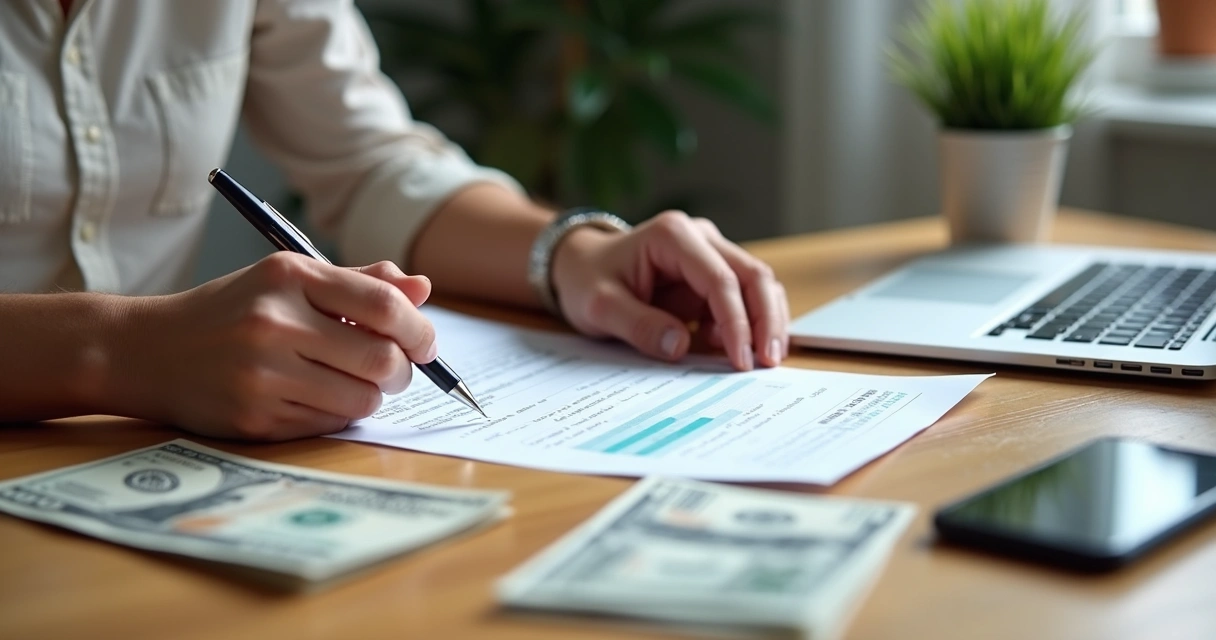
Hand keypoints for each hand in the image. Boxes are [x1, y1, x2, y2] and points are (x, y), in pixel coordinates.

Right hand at [118, 254, 434, 440]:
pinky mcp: (254, 418)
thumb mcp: (286, 280)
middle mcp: (275, 322)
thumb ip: (358, 283)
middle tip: (395, 370)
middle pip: (382, 360)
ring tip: (350, 382)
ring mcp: (262, 374)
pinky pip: (329, 424)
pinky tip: (314, 397)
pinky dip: (337, 414)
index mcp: (289, 276)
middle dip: (403, 371)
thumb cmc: (231, 311)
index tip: (426, 344)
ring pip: (362, 399)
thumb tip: (422, 289)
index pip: (383, 305)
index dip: (419, 330)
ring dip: (371, 396)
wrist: (144, 351)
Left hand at [550, 210, 788, 369]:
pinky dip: (751, 324)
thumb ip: (639, 325)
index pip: (720, 279)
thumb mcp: (600, 307)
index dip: (736, 322)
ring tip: (765, 361)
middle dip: (766, 320)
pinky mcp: (714, 274)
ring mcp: (711, 253)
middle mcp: (700, 237)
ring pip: (758, 285)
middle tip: (770, 362)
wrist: (582, 268)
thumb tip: (680, 346)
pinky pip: (745, 298)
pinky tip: (741, 351)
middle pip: (753, 275)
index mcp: (673, 236)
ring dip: (767, 322)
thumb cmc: (589, 281)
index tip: (741, 360)